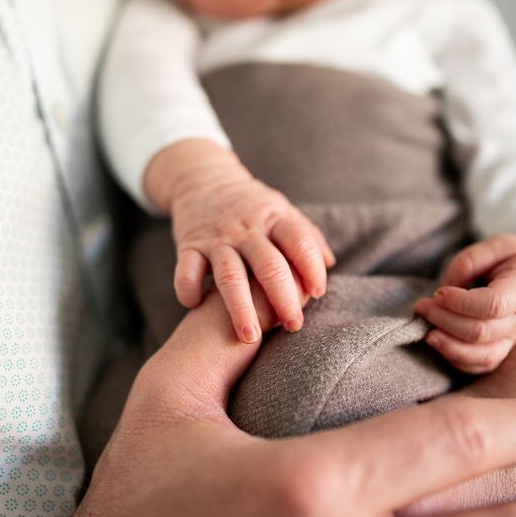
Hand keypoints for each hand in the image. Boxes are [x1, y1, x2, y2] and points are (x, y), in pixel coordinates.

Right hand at [170, 155, 335, 344]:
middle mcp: (246, 230)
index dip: (311, 267)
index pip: (299, 241)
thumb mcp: (281, 209)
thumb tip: (329, 264)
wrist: (202, 179)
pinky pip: (186, 270)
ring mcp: (216, 239)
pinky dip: (188, 289)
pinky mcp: (189, 245)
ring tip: (250, 337)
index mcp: (274, 219)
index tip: (318, 293)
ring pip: (230, 275)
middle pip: (269, 265)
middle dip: (283, 299)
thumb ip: (306, 236)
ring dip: (240, 308)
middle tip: (294, 326)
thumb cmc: (251, 205)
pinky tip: (196, 306)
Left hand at [414, 232, 515, 372]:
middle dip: (444, 320)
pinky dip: (457, 359)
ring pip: (483, 356)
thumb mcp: (495, 244)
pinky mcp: (504, 347)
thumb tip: (444, 292)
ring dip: (448, 346)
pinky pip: (482, 364)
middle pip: (482, 332)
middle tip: (422, 306)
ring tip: (427, 332)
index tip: (438, 292)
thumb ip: (467, 263)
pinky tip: (440, 342)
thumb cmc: (515, 256)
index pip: (493, 305)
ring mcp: (514, 337)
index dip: (460, 303)